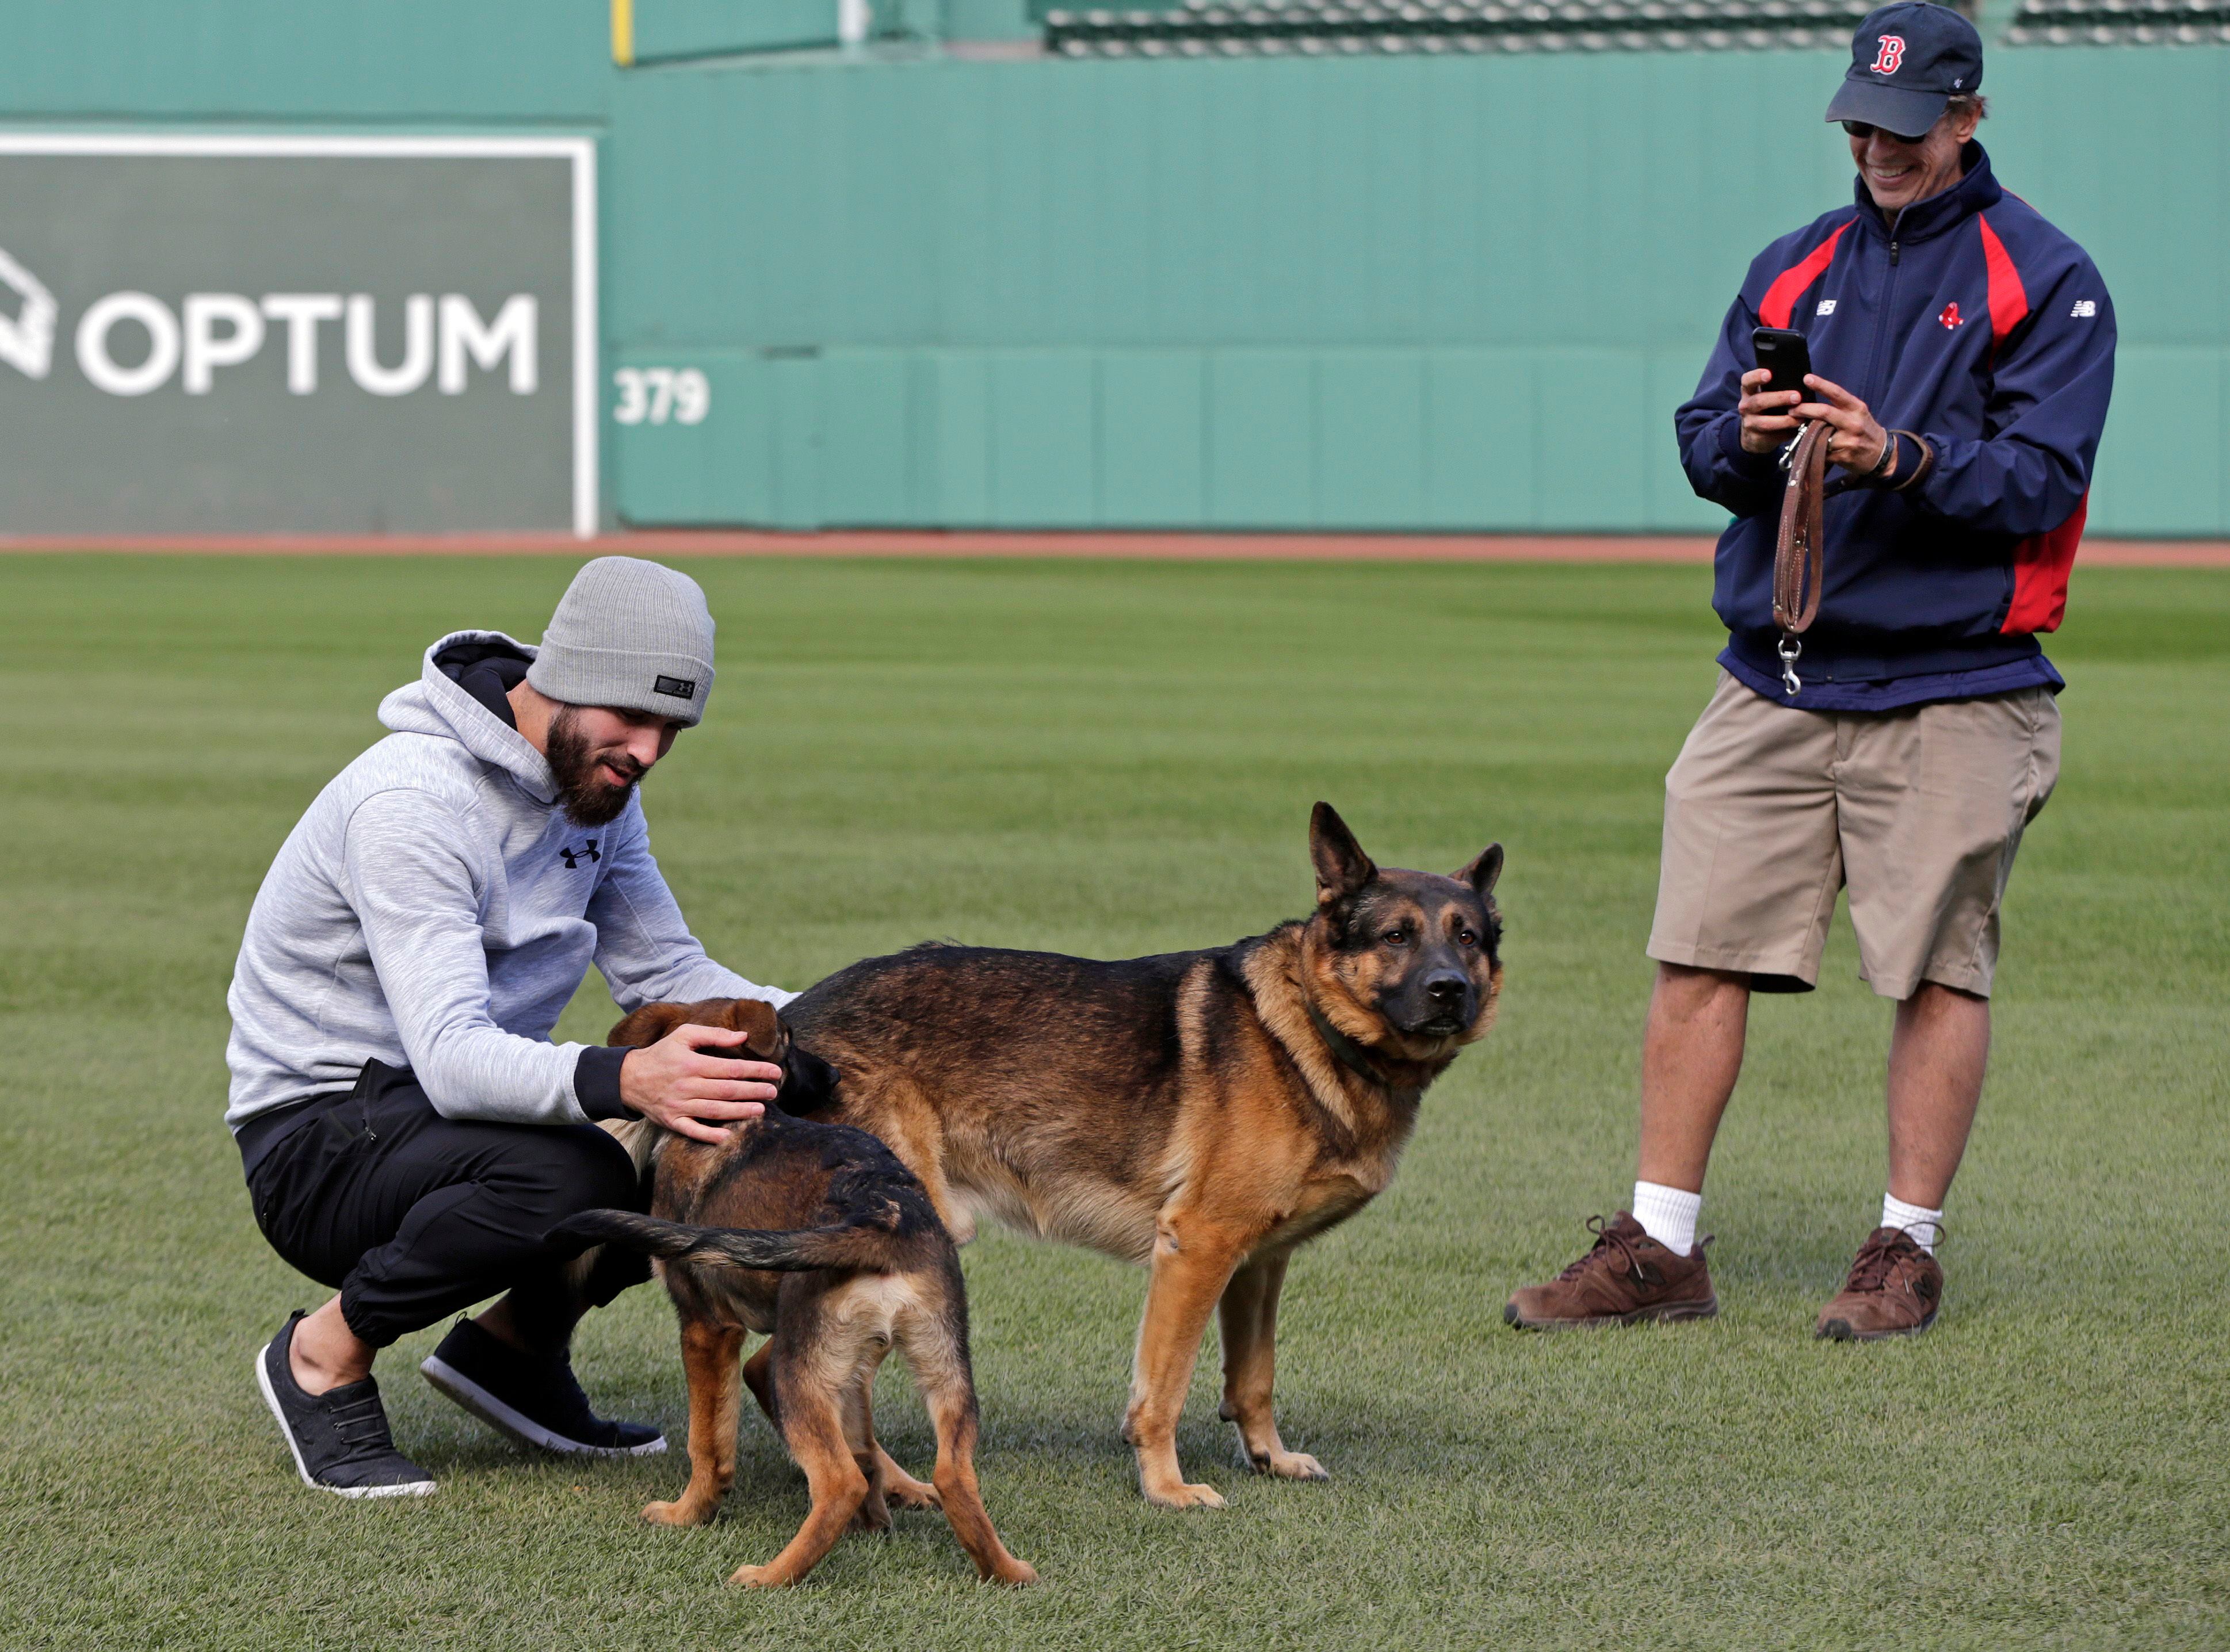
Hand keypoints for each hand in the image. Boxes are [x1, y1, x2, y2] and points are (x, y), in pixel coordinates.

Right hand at [618, 1023, 781, 1143]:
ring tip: (760, 1110)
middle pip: (727, 1090)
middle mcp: (686, 1086)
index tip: (775, 1071)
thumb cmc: (662, 1054)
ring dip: (739, 1111)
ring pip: (714, 1111)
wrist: (628, 1078)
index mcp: (692, 1064)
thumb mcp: (684, 1035)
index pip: (731, 1068)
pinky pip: (692, 1130)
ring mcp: (679, 1106)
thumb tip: (743, 1036)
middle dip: (753, 1091)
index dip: (756, 1070)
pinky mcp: (672, 1121)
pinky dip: (709, 1135)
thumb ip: (714, 1034)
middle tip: (773, 1092)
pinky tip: (728, 1135)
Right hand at [1737, 367, 1804, 453]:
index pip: (1747, 381)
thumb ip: (1777, 388)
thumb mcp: (1765, 396)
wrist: (1752, 436)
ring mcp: (1749, 423)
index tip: (1769, 374)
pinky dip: (1787, 433)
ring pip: (1766, 422)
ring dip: (1785, 420)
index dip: (1756, 377)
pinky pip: (1773, 436)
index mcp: (1748, 392)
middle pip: (1759, 401)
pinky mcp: (1756, 438)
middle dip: (1779, 398)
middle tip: (1797, 397)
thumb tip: (1806, 381)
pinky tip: (1797, 430)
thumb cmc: (1766, 409)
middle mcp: (1746, 407)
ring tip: (1801, 417)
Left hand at [1793, 373, 1889, 475]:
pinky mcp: (1843, 457)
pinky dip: (1812, 448)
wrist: (1881, 454)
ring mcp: (1848, 441)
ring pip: (1819, 433)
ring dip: (1805, 432)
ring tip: (1797, 430)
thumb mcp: (1858, 414)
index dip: (1821, 385)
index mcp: (1857, 408)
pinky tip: (1808, 447)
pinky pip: (1820, 451)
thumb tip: (1812, 401)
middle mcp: (1853, 423)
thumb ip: (1839, 408)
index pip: (1837, 393)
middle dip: (1804, 409)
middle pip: (1824, 412)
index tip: (1807, 378)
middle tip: (1791, 409)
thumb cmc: (1865, 430)